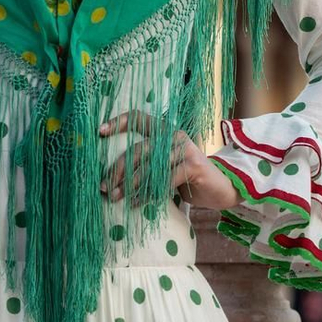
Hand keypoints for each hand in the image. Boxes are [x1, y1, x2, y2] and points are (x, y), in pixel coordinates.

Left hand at [96, 113, 239, 210]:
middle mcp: (174, 135)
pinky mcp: (193, 165)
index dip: (118, 122)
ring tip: (116, 198)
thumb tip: (111, 179)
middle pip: (138, 148)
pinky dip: (147, 194)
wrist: (221, 188)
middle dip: (118, 170)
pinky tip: (137, 203)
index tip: (99, 132)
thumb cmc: (186, 179)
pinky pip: (163, 180)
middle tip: (105, 187)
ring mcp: (185, 149)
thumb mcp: (164, 167)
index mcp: (165, 131)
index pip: (138, 118)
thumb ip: (145, 165)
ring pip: (149, 167)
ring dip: (130, 185)